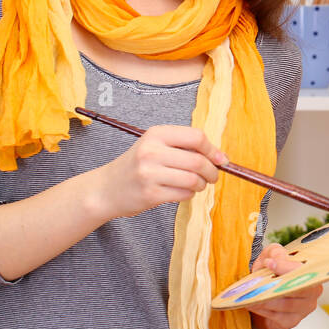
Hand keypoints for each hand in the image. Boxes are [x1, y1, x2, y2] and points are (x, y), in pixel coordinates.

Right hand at [86, 124, 226, 220]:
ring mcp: (149, 174)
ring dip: (201, 185)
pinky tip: (183, 191)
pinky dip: (190, 194)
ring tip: (197, 185)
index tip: (220, 159)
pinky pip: (184, 194)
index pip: (196, 137)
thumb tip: (222, 158)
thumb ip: (185, 147)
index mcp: (156, 134)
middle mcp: (151, 151)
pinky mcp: (150, 194)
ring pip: (193, 179)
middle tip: (212, 177)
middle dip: (212, 171)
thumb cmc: (138, 166)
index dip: (213, 150)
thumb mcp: (156, 146)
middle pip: (197, 160)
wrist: (107, 188)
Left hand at [248, 242, 322, 328]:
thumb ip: (275, 253)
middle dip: (275, 285)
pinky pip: (277, 317)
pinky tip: (251, 304)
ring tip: (249, 294)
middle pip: (297, 290)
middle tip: (256, 282)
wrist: (265, 293)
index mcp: (310, 272)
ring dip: (265, 299)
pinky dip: (262, 310)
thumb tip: (275, 259)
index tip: (269, 263)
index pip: (303, 270)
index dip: (286, 267)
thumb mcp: (271, 256)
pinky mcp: (291, 322)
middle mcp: (312, 292)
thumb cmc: (271, 272)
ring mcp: (304, 309)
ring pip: (285, 304)